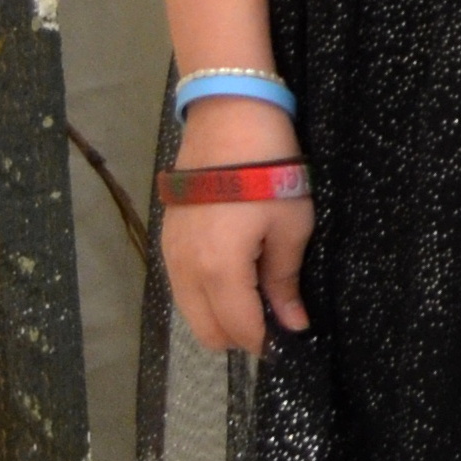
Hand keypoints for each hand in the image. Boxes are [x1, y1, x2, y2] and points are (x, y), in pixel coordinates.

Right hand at [161, 90, 311, 355]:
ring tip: (257, 296)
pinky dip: (205, 295)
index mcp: (219, 270)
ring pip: (190, 311)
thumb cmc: (270, 171)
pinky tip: (234, 277)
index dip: (265, 342)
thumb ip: (285, 280)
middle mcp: (185, 270)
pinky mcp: (166, 239)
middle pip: (207, 331)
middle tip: (274, 318)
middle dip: (240, 334)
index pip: (239, 328)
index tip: (289, 337)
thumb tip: (293, 324)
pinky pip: (182, 287)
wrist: (228, 118)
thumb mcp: (291, 225)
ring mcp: (169, 254)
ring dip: (220, 316)